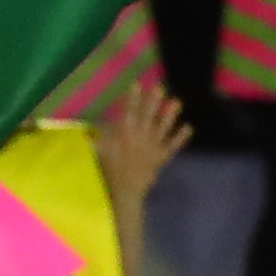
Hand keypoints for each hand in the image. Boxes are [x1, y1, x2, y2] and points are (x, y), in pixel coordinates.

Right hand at [93, 74, 190, 219]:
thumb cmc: (108, 171)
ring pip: (163, 126)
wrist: (124, 191)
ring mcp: (152, 145)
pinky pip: (173, 145)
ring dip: (170, 114)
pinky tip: (189, 127)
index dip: (133, 97)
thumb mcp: (98, 151)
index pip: (129, 110)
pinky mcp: (161, 156)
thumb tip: (86, 130)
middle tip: (160, 87)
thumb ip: (96, 138)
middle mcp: (140, 134)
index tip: (137, 84)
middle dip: (153, 100)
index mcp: (125, 132)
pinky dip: (181, 137)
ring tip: (177, 102)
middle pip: (148, 114)